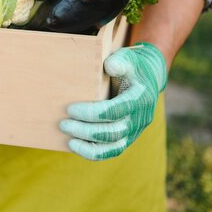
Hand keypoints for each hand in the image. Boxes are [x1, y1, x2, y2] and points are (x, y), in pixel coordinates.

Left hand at [59, 42, 166, 160]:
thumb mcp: (129, 58)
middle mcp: (139, 119)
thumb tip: (109, 66)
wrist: (148, 79)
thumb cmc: (133, 67)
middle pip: (112, 132)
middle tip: (63, 124)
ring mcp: (134, 131)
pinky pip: (112, 151)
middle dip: (85, 130)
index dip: (91, 113)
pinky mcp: (127, 137)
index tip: (70, 109)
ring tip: (68, 139)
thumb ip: (120, 61)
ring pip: (113, 147)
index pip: (114, 111)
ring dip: (88, 146)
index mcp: (139, 99)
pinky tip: (75, 146)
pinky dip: (94, 153)